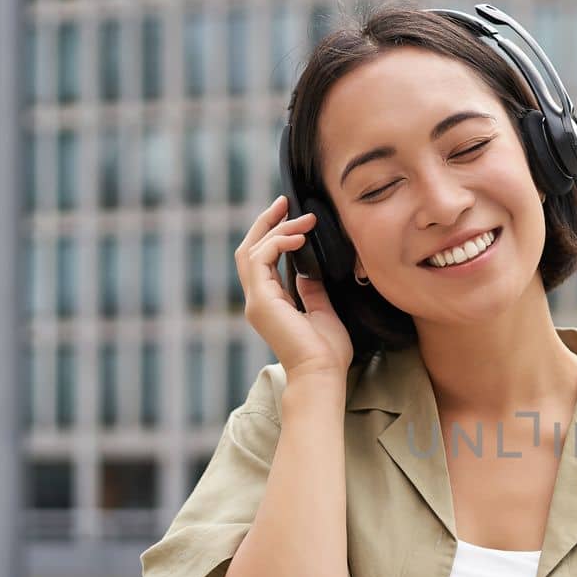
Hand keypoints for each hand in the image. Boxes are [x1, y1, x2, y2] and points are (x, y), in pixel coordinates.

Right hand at [235, 195, 353, 380]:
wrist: (322, 374)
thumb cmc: (326, 353)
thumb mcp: (322, 312)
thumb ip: (311, 291)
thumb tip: (308, 271)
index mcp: (270, 303)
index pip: (262, 261)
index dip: (273, 235)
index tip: (292, 215)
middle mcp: (257, 301)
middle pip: (249, 250)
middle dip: (266, 223)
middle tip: (284, 202)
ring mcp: (256, 301)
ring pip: (252, 251)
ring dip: (277, 230)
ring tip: (303, 219)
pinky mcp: (261, 302)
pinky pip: (260, 260)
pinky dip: (278, 244)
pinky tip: (300, 237)